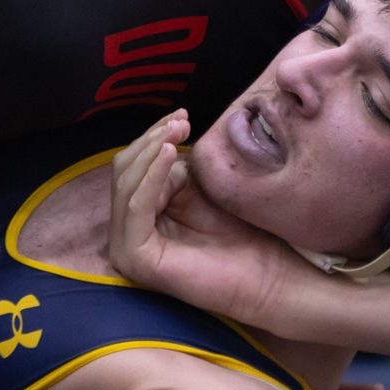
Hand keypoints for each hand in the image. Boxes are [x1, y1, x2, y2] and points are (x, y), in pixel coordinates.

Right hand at [106, 111, 306, 325]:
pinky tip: (172, 154)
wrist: (267, 273)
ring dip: (152, 153)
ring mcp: (126, 249)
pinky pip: (136, 208)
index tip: (183, 116)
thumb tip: (163, 143)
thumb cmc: (240, 231)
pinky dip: (152, 177)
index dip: (153, 138)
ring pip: (126, 186)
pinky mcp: (136, 259)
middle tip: (181, 122)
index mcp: (137, 218)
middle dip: (151, 141)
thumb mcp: (201, 188)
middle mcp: (125, 234)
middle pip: (122, 173)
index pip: (130, 168)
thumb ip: (175, 169)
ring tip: (177, 132)